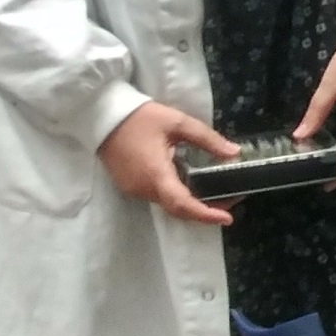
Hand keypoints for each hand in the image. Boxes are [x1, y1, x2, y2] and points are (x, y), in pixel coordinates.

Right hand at [97, 101, 237, 226]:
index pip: (182, 204)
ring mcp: (134, 189)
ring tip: (217, 193)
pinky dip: (177, 196)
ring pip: (167, 203)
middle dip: (204, 210)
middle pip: (177, 208)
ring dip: (191, 203)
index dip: (205, 214)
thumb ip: (207, 139)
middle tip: (230, 202)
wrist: (102, 117)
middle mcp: (143, 188)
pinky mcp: (129, 185)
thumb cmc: (141, 118)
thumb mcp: (178, 122)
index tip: (227, 218)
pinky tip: (192, 184)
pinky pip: (157, 196)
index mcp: (156, 174)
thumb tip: (234, 153)